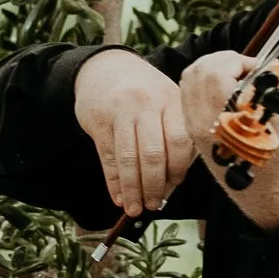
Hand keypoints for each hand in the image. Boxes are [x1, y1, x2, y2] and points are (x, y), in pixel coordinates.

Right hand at [72, 51, 193, 217]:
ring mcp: (120, 112)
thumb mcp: (166, 101)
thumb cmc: (144, 92)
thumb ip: (174, 134)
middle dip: (154, 186)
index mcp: (171, 99)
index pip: (179, 141)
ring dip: (133, 189)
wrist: (105, 68)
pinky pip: (108, 157)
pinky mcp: (98, 121)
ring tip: (135, 209)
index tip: (174, 187)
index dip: (178, 169)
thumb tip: (172, 184)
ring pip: (129, 158)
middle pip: (153, 153)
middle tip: (153, 205)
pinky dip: (114, 182)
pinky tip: (119, 197)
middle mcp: (147, 104)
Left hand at [179, 53, 278, 229]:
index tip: (257, 68)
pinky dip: (205, 83)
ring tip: (238, 76)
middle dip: (223, 60)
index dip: (238, 61)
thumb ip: (269, 96)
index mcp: (224, 121)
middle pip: (197, 71)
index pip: (215, 72)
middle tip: (247, 68)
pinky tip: (227, 90)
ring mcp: (194, 128)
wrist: (269, 196)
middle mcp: (202, 123)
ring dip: (212, 69)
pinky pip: (188, 95)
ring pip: (188, 81)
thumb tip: (259, 71)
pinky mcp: (194, 131)